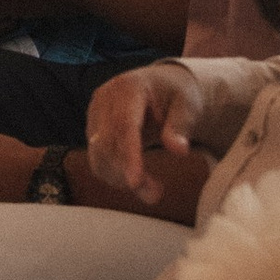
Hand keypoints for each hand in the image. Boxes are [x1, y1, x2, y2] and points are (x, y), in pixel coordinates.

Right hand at [85, 61, 203, 208]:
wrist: (161, 84)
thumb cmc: (175, 93)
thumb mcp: (187, 105)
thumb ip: (181, 127)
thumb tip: (179, 150)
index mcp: (128, 87)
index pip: (123, 125)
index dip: (128, 155)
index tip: (136, 183)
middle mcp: (105, 98)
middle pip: (107, 143)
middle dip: (127, 174)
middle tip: (156, 194)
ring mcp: (95, 113)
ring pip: (98, 155)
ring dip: (120, 179)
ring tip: (151, 190)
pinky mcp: (92, 129)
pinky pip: (97, 159)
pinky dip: (114, 175)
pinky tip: (136, 179)